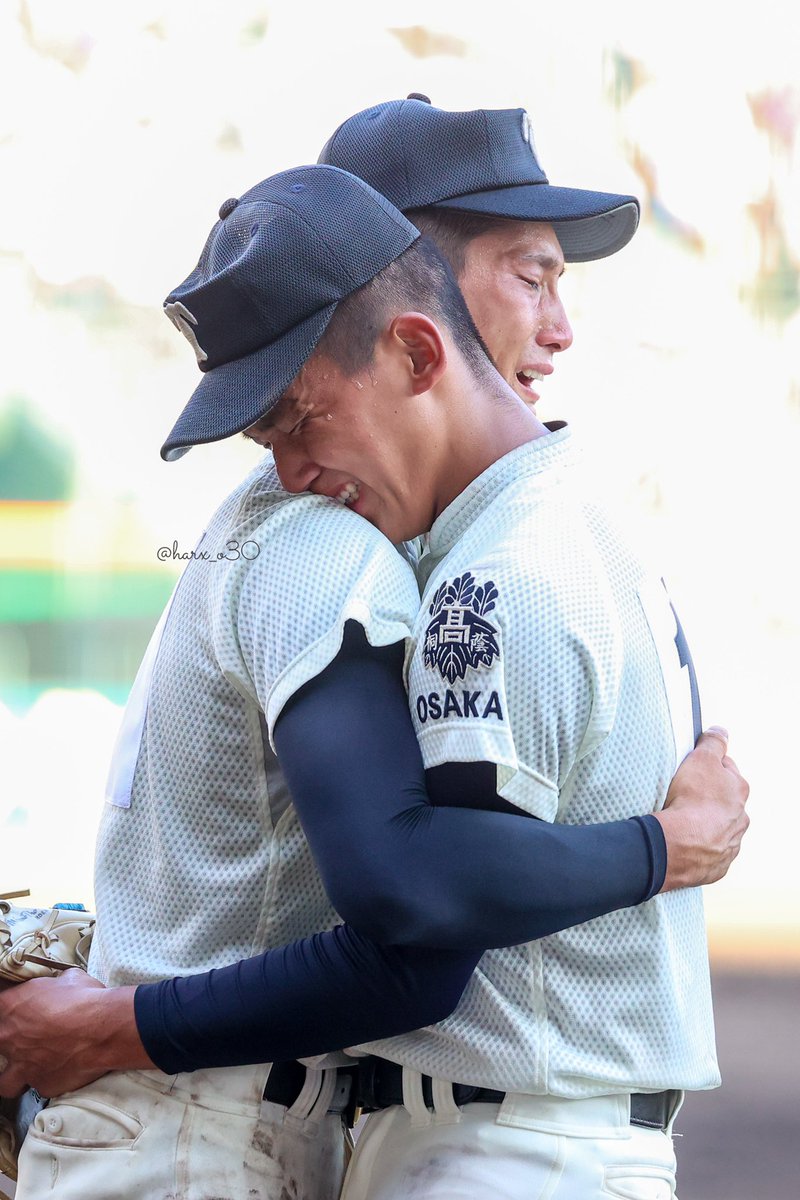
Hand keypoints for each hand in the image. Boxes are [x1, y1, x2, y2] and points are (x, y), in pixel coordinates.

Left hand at [0, 970, 152, 1097]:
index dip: (10, 1008)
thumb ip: (55, 985)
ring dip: (14, 1073)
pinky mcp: (42, 1084)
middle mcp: (8, 1038)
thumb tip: (61, 985)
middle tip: (25, 1036)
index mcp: (11, 1006)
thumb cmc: (87, 1000)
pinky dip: (48, 1079)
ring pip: (3, 1080)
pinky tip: (61, 1071)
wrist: (105, 1029)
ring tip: (29, 1066)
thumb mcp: (70, 979)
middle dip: (8, 1040)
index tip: (20, 1008)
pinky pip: (39, 1085)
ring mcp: (22, 1065)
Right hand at [654, 726, 749, 890]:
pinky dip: (699, 846)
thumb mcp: (702, 759)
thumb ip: (713, 743)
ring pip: (719, 827)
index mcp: (739, 790)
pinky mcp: (717, 864)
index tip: (693, 768)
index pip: (726, 769)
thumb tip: (721, 731)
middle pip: (724, 800)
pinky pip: (708, 851)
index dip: (708, 766)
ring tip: (681, 820)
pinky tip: (683, 841)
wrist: (681, 845)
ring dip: (705, 823)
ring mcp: (730, 843)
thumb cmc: (692, 800)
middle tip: (684, 794)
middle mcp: (741, 817)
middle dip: (708, 796)